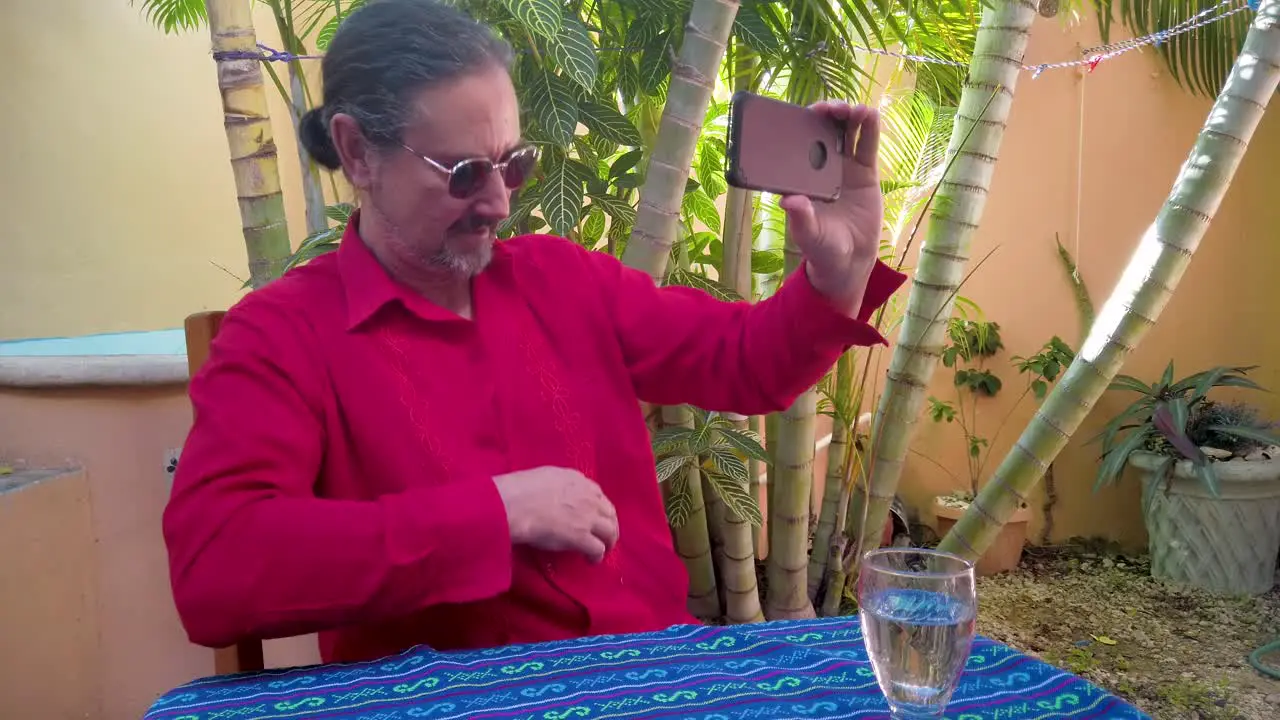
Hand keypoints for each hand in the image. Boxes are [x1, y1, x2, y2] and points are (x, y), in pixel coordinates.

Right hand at [493, 466, 618, 562]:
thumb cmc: (518, 491)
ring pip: (610, 531)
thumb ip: (557, 486)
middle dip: (609, 525)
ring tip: (602, 550)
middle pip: (609, 512)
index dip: (597, 507)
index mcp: (576, 479)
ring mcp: (588, 517)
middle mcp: (588, 496)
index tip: (593, 517)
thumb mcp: (544, 478)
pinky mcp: (582, 537)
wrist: (514, 505)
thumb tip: (555, 497)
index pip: (597, 494)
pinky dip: (597, 556)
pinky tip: (590, 561)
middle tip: (604, 536)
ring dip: (608, 542)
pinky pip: (598, 549)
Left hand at [780, 102, 882, 315]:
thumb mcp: (808, 235)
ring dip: (847, 115)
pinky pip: (867, 144)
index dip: (799, 125)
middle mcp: (820, 166)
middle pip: (822, 131)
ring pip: (846, 132)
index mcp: (800, 177)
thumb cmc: (821, 247)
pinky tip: (870, 113)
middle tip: (827, 109)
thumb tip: (788, 201)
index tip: (801, 115)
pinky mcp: (865, 171)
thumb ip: (800, 219)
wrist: (849, 260)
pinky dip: (870, 127)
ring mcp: (843, 166)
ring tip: (852, 109)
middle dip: (824, 114)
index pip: (796, 143)